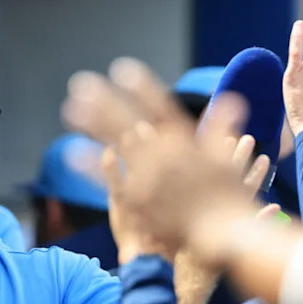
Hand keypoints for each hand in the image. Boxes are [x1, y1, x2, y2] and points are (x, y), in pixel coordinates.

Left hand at [67, 57, 256, 257]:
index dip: (140, 86)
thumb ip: (222, 127)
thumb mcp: (226, 157)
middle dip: (104, 101)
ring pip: (115, 144)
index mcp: (186, 140)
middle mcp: (164, 153)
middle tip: (82, 84)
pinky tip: (72, 153)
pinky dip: (91, 166)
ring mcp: (149, 176)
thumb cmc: (228, 197)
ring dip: (92, 126)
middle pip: (128, 121)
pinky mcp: (140, 200)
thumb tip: (230, 100)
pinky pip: (110, 179)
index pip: (159, 106)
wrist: (222, 234)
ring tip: (72, 109)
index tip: (122, 69)